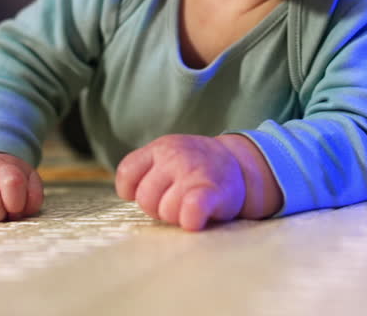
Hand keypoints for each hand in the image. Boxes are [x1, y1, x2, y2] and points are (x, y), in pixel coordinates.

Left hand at [114, 134, 244, 230]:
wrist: (240, 165)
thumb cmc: (197, 168)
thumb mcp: (170, 156)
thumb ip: (147, 170)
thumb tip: (130, 195)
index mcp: (160, 148)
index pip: (127, 174)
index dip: (133, 191)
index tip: (153, 193)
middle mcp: (174, 157)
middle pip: (145, 199)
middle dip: (158, 207)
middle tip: (177, 202)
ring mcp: (193, 173)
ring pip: (165, 211)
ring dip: (176, 216)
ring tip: (191, 206)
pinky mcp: (212, 193)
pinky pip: (190, 210)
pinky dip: (189, 218)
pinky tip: (195, 219)